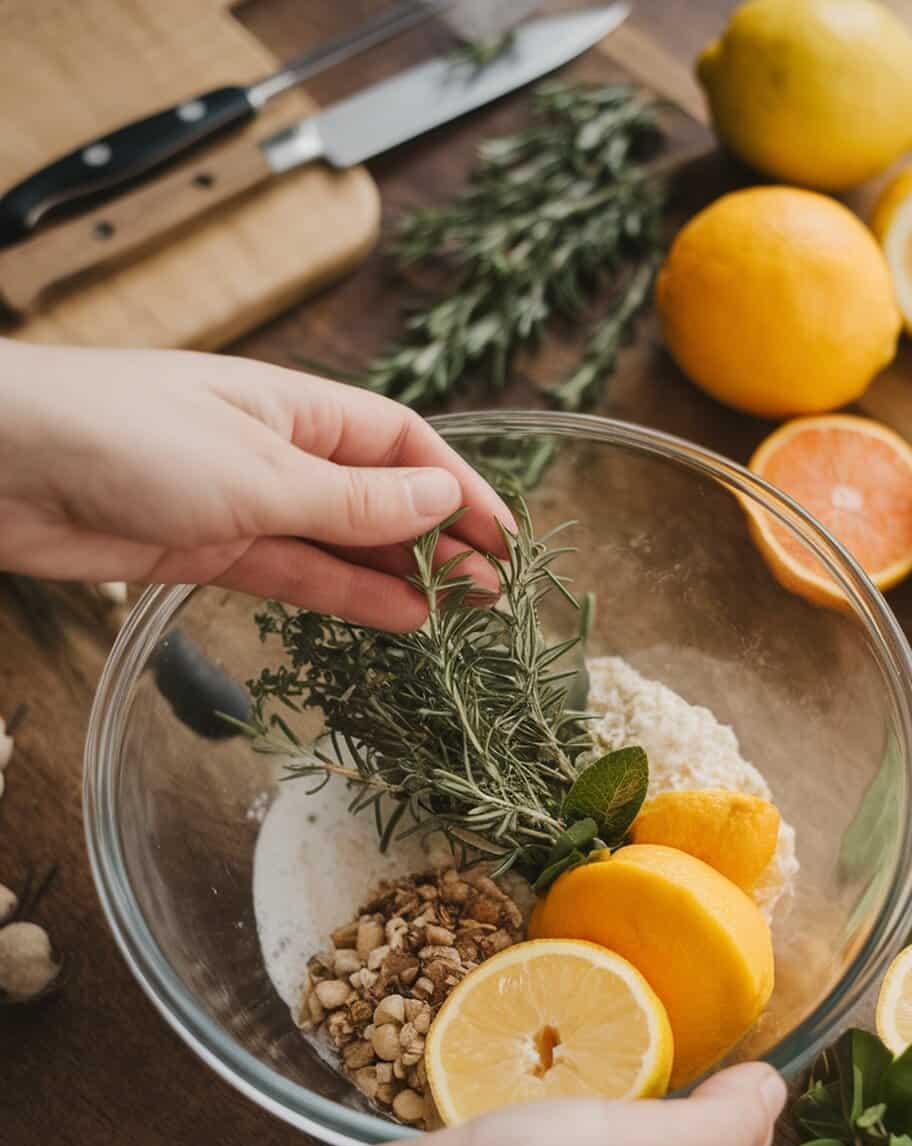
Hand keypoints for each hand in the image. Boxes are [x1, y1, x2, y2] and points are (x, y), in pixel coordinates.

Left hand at [0, 342, 513, 628]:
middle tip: (493, 593)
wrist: (2, 466)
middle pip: (379, 495)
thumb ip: (353, 496)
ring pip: (342, 542)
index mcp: (296, 405)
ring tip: (459, 618)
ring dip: (401, 576)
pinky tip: (394, 619)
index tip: (506, 537)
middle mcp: (278, 449)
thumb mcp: (259, 470)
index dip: (460, 487)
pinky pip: (295, 574)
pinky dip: (344, 596)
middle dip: (438, 540)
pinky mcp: (209, 549)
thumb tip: (443, 495)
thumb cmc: (127, 436)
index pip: (403, 443)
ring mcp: (244, 502)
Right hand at [295, 1062, 786, 1145]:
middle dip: (685, 1083)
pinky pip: (560, 1137)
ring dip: (620, 1085)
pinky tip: (552, 1065)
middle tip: (676, 1009)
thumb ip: (727, 1127)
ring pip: (618, 1139)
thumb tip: (775, 1089)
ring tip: (617, 1024)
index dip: (745, 1089)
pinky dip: (566, 1097)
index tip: (730, 1020)